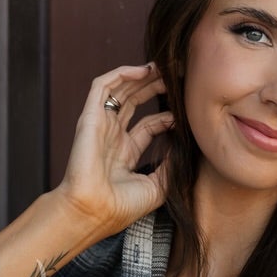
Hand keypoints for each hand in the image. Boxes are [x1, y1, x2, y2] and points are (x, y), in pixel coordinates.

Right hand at [56, 64, 176, 236]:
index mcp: (124, 153)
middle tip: (176, 76)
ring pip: (120, 89)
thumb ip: (171, 166)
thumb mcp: (157, 187)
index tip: (185, 110)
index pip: (148, 125)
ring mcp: (100, 125)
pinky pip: (102, 86)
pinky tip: (142, 70)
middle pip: (134, 102)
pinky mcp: (90, 116)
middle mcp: (111, 136)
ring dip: (140, 76)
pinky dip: (120, 74)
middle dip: (154, 87)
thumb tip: (185, 148)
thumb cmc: (120, 206)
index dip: (166, 115)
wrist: (94, 211)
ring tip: (162, 66)